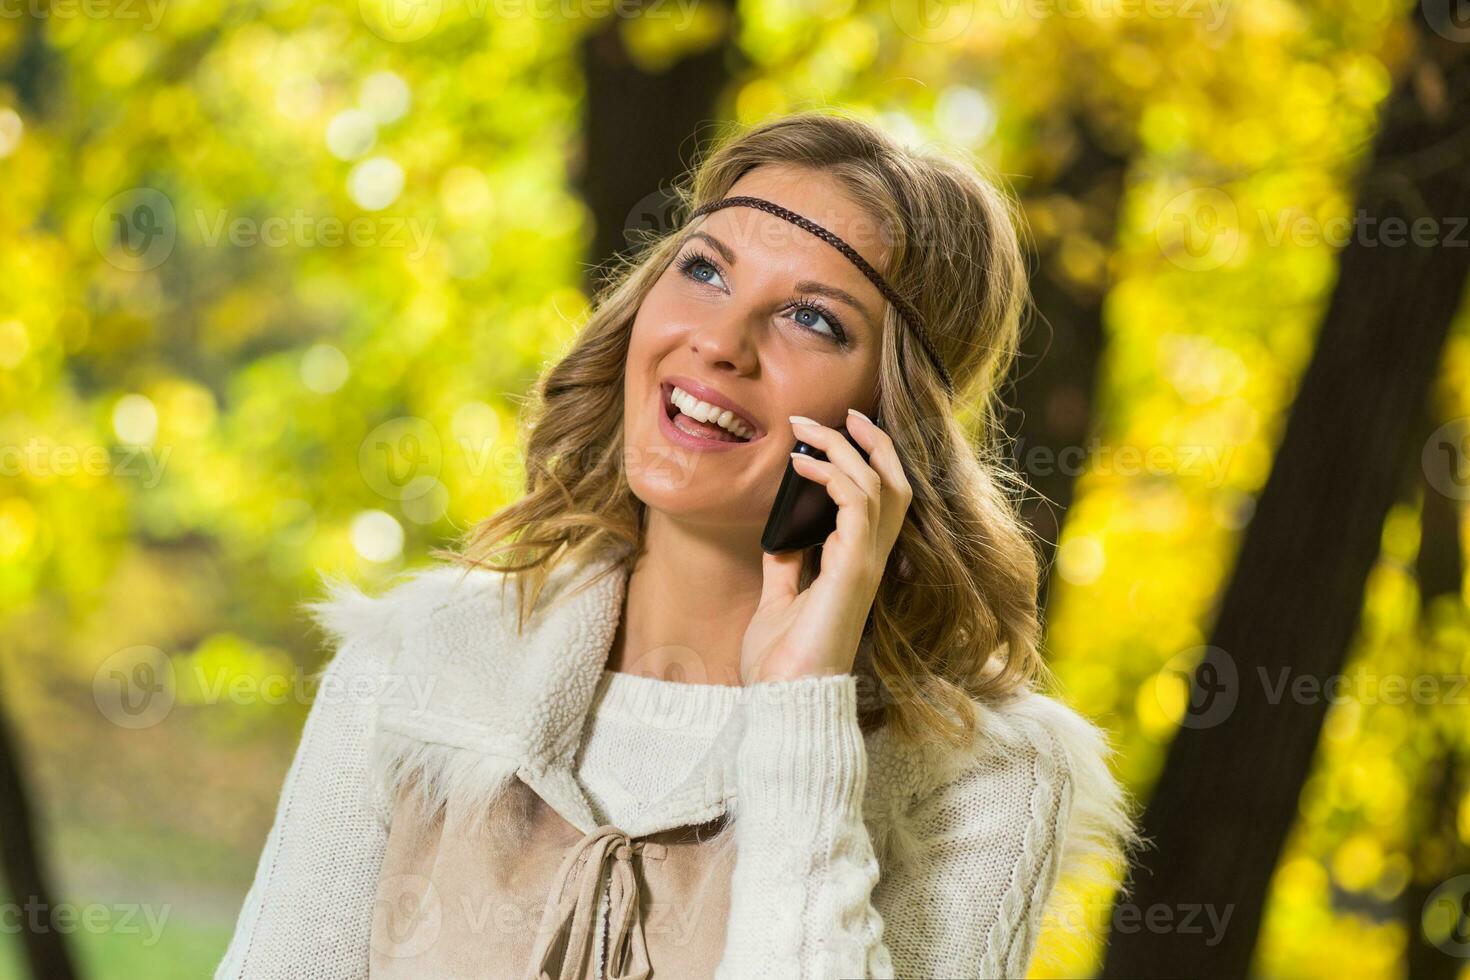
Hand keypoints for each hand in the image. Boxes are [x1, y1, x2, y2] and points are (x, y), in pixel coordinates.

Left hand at [740, 408, 913, 685]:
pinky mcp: (854, 568)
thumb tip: (781, 537)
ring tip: (806, 429)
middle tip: (843, 413)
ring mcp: (866, 564)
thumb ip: (787, 567)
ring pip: (879, 485)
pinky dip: (834, 474)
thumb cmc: (782, 663)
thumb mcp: (779, 602)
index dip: (867, 463)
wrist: (783, 701)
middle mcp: (869, 562)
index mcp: (856, 568)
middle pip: (895, 485)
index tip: (833, 435)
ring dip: (844, 448)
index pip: (879, 503)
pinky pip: (858, 503)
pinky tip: (803, 465)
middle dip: (873, 443)